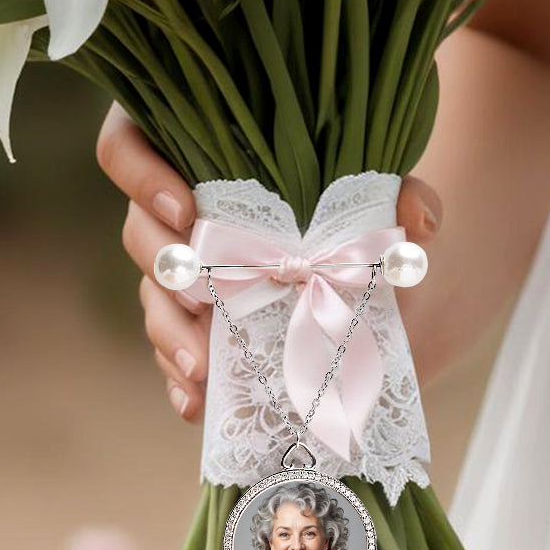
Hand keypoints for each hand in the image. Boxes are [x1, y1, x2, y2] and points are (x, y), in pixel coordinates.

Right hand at [96, 102, 442, 422]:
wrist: (374, 291)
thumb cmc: (362, 228)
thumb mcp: (386, 211)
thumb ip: (407, 200)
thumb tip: (419, 216)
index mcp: (205, 160)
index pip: (131, 146)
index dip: (142, 173)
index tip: (187, 208)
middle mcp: (181, 217)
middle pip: (139, 231)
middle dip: (163, 267)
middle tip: (198, 296)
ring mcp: (185, 278)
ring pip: (153, 297)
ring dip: (169, 333)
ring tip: (202, 366)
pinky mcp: (195, 330)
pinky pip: (170, 350)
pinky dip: (179, 377)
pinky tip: (196, 403)